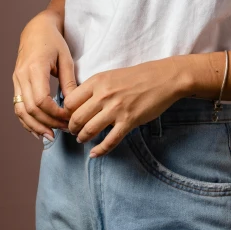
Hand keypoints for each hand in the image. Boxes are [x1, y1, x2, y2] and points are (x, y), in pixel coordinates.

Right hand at [12, 11, 77, 139]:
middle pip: (31, 109)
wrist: (36, 29)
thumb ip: (69, 81)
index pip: (42, 100)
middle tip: (65, 129)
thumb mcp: (66, 58)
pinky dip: (27, 121)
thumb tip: (73, 104)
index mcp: (35, 68)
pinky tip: (38, 130)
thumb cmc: (54, 41)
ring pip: (21, 111)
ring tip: (51, 136)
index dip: (55, 113)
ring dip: (35, 126)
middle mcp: (22, 76)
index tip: (69, 117)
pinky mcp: (16, 83)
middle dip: (48, 122)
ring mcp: (16, 80)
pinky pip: (18, 107)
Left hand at [62, 56, 186, 157]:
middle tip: (73, 131)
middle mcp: (103, 95)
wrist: (164, 78)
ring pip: (89, 130)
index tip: (68, 117)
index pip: (70, 101)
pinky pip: (109, 141)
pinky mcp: (129, 121)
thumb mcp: (111, 75)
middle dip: (72, 128)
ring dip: (83, 138)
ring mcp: (116, 109)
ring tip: (82, 139)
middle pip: (76, 118)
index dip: (66, 112)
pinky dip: (100, 150)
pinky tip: (95, 153)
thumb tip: (78, 104)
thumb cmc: (137, 76)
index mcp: (97, 81)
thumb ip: (95, 88)